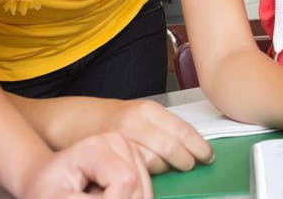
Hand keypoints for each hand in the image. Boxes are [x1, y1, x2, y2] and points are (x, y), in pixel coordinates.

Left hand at [22, 132, 150, 197]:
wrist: (44, 180)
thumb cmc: (46, 190)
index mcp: (96, 146)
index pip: (125, 180)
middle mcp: (118, 142)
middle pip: (137, 187)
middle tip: (87, 197)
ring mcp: (129, 151)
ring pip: (144, 192)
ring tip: (95, 196)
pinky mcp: (136, 163)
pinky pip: (144, 193)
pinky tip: (108, 197)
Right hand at [86, 98, 213, 173]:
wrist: (74, 120)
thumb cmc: (110, 118)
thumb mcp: (140, 114)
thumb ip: (163, 126)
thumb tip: (192, 144)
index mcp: (149, 110)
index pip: (184, 130)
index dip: (200, 146)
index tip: (208, 155)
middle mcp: (137, 121)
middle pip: (173, 148)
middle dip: (187, 161)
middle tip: (192, 165)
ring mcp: (123, 138)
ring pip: (157, 161)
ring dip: (168, 168)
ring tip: (171, 168)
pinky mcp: (112, 152)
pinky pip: (138, 168)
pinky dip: (149, 173)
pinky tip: (151, 171)